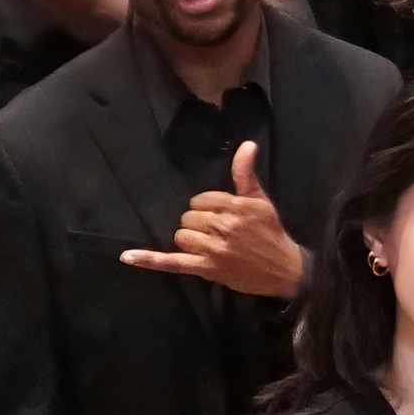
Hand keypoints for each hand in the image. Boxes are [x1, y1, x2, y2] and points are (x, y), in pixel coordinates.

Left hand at [122, 140, 303, 296]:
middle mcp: (222, 226)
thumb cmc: (271, 233)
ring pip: (181, 236)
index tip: (223, 216)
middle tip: (219, 233)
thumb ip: (245, 173)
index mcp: (234, 207)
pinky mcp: (206, 268)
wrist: (285, 270)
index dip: (208, 208)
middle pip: (188, 217)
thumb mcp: (260, 200)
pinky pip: (172, 262)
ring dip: (191, 240)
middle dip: (199, 223)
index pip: (200, 200)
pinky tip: (127, 257)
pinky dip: (149, 260)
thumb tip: (247, 145)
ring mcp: (213, 249)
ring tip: (210, 246)